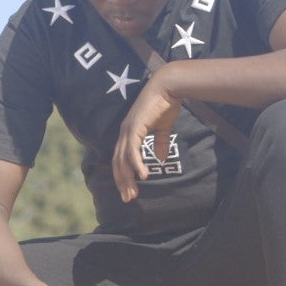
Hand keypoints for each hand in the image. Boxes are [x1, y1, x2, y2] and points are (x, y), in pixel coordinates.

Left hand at [112, 74, 182, 202]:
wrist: (167, 87)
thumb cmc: (165, 104)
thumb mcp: (162, 128)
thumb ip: (159, 143)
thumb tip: (161, 158)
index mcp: (128, 132)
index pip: (121, 159)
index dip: (123, 175)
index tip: (129, 191)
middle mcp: (124, 132)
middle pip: (118, 163)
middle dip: (122, 182)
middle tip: (128, 199)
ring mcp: (128, 130)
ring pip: (123, 160)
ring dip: (128, 178)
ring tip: (133, 193)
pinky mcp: (135, 128)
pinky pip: (133, 150)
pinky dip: (136, 164)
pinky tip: (143, 176)